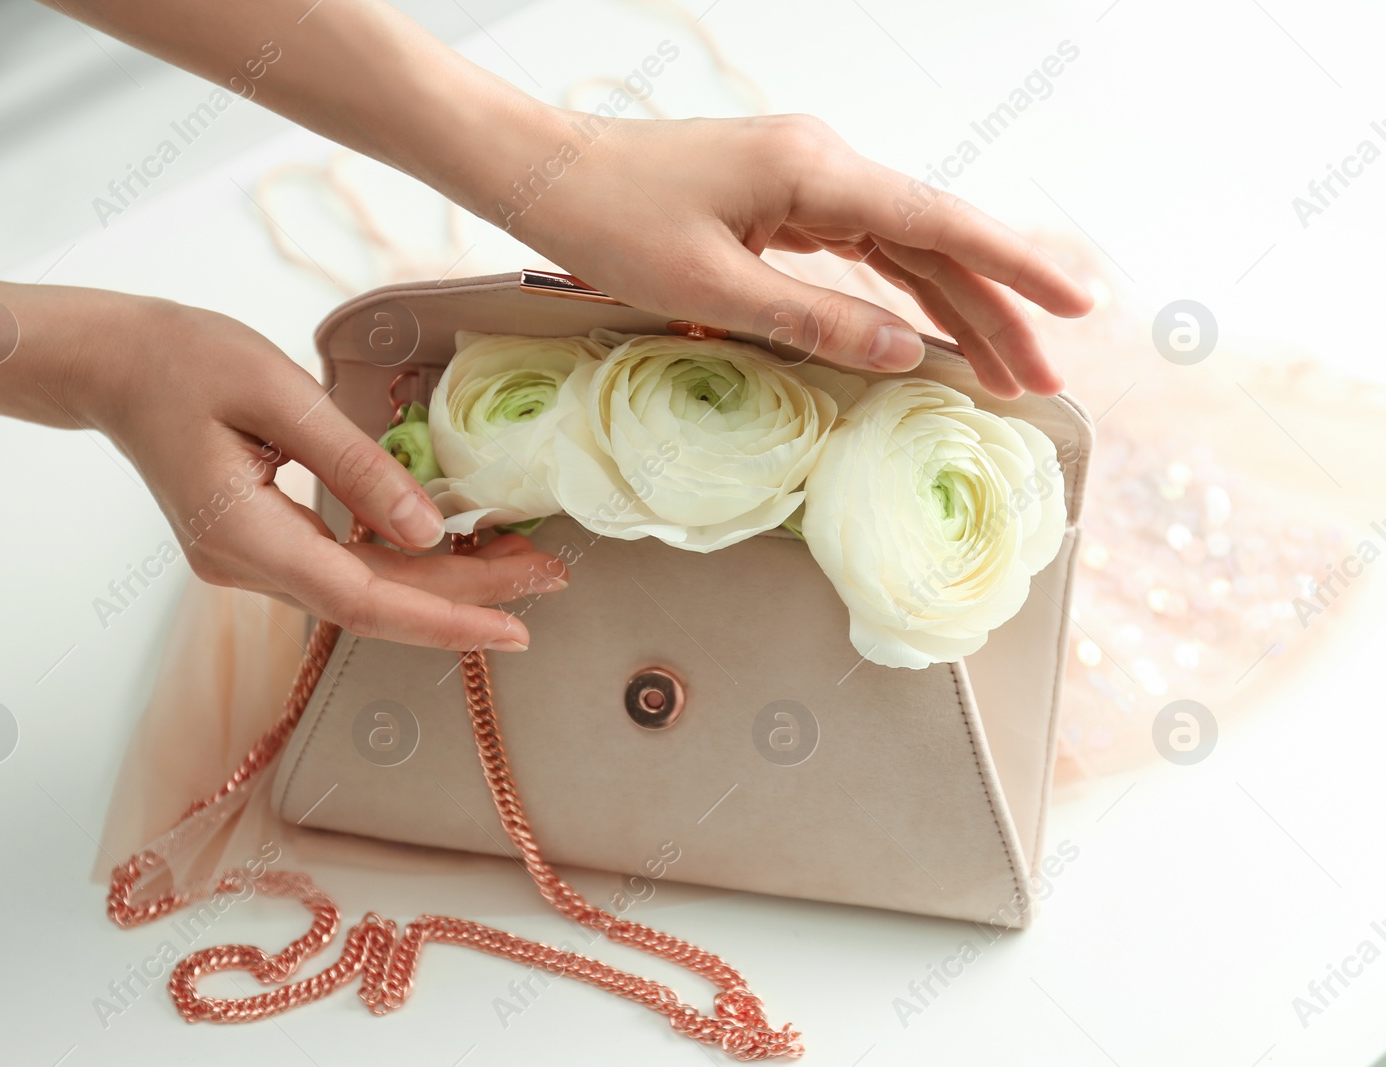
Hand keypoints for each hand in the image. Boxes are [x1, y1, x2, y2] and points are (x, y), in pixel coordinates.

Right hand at [74, 299, 563, 650]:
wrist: (114, 364)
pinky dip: (402, 565)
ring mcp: (247, 563)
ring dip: (440, 585)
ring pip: (361, 593)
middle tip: (549, 580)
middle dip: (465, 600)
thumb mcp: (278, 395)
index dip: (445, 618)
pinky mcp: (258, 546)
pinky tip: (454, 549)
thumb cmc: (184, 360)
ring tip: (521, 564)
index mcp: (244, 536)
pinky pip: (342, 570)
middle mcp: (245, 567)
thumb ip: (355, 465)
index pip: (362, 600)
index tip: (517, 624)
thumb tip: (430, 528)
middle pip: (372, 605)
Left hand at [510, 114, 1092, 399]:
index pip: (939, 223)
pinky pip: (858, 248)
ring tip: (1002, 367)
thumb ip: (812, 320)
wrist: (542, 172)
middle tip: (1042, 377)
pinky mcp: (778, 199)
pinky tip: (925, 329)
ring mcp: (801, 180)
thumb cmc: (607, 219)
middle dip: (993, 309)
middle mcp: (820, 165)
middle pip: (933, 240)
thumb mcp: (708, 286)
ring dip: (951, 306)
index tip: (1076, 303)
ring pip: (901, 247)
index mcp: (812, 171)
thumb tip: (906, 355)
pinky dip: (896, 291)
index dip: (1015, 268)